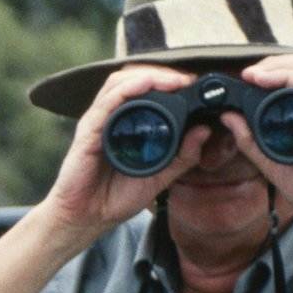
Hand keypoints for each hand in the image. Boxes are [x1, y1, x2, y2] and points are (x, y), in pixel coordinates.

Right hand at [42, 65, 208, 243]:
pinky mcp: (88, 132)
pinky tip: (146, 83)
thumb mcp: (160, 177)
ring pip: (120, 82)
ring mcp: (98, 123)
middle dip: (161, 73)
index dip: (169, 81)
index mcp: (126, 125)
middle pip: (133, 78)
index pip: (145, 90)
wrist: (87, 219)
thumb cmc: (115, 198)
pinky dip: (128, 88)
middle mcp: (110, 119)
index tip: (193, 85)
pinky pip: (107, 102)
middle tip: (186, 80)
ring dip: (148, 75)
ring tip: (172, 80)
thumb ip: (182, 156)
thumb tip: (204, 131)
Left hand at [226, 54, 292, 236]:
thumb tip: (229, 117)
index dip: (275, 69)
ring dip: (278, 66)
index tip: (247, 77)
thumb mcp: (271, 160)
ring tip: (252, 74)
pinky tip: (267, 81)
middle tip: (246, 73)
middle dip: (274, 62)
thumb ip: (250, 139)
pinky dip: (289, 78)